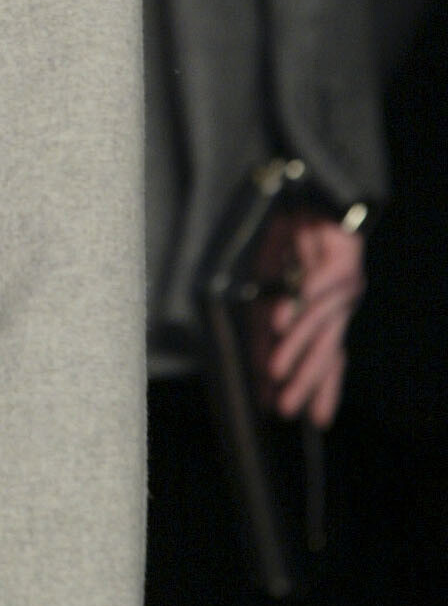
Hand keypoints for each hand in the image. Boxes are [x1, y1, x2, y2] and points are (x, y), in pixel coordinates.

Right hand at [265, 217, 364, 426]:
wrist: (310, 186)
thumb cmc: (287, 230)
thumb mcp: (270, 277)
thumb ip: (267, 315)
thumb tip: (259, 355)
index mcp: (328, 310)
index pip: (328, 355)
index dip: (321, 386)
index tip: (310, 419)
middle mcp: (341, 300)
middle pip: (328, 346)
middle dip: (307, 378)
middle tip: (288, 408)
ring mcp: (345, 279)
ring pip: (321, 319)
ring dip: (296, 344)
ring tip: (276, 368)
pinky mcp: (344, 254)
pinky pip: (324, 280)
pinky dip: (305, 297)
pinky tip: (286, 312)